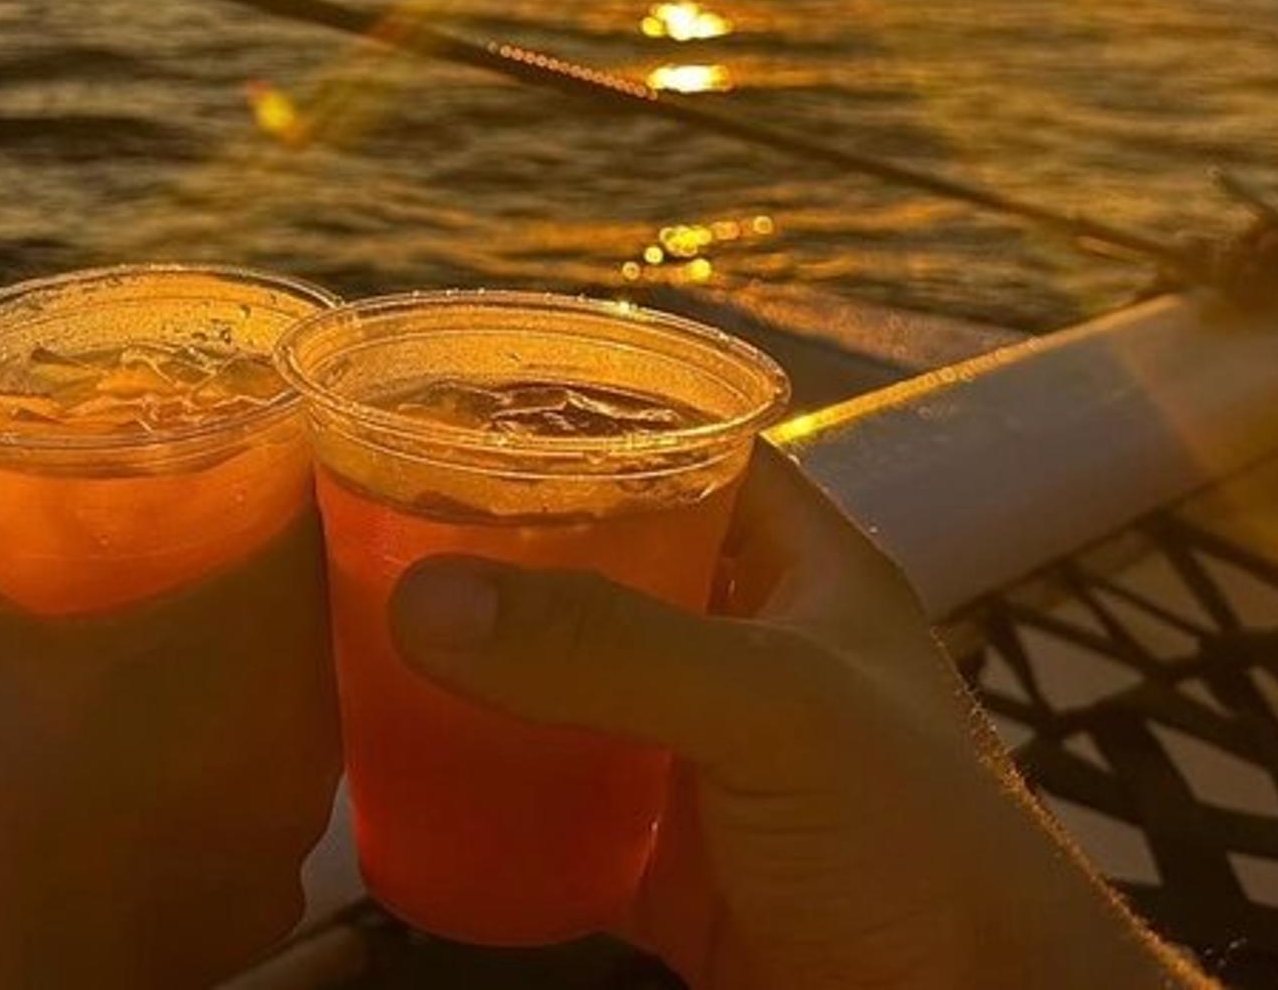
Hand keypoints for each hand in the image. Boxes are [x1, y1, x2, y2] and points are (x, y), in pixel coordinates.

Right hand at [0, 517, 339, 989]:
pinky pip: (267, 812)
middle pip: (306, 626)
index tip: (236, 490)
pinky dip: (227, 795)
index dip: (275, 497)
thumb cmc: (28, 793)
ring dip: (241, 700)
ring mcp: (306, 809)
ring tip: (166, 688)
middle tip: (187, 580)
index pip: (306, 530)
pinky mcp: (282, 885)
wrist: (46, 966)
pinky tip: (169, 791)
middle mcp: (312, 714)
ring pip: (290, 720)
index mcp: (265, 632)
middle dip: (251, 602)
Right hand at [389, 441, 1210, 988]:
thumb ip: (610, 647)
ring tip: (360, 633)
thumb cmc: (917, 840)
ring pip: (569, 694)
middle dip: (502, 553)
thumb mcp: (777, 709)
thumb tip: (422, 595)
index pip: (687, 455)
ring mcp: (703, 767)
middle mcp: (746, 655)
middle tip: (375, 523)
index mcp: (801, 574)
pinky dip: (486, 802)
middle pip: (605, 573)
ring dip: (482, 677)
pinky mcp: (666, 871)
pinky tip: (403, 775)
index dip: (590, 422)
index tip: (461, 406)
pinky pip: (556, 815)